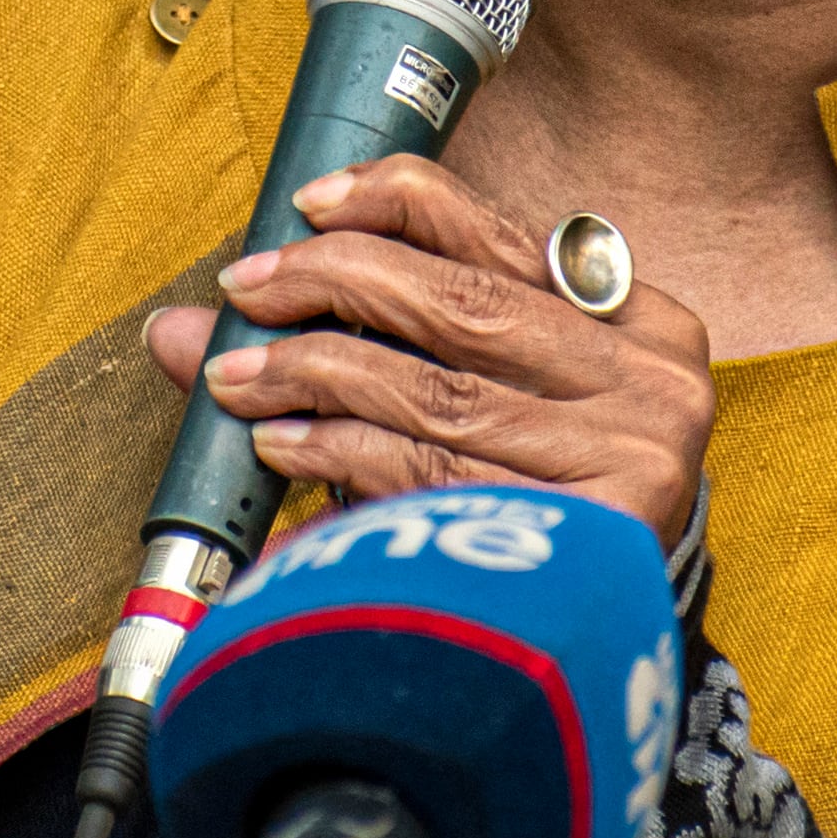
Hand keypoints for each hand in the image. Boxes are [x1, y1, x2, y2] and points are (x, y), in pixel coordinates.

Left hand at [144, 155, 711, 548]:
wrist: (610, 634)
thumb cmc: (540, 492)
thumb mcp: (492, 396)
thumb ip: (372, 334)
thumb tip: (186, 326)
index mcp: (641, 324)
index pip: (501, 236)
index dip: (394, 203)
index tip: (308, 206)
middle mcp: (650, 384)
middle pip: (463, 305)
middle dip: (334, 281)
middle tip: (249, 288)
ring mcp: (631, 462)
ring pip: (437, 393)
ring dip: (318, 372)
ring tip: (240, 377)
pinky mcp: (591, 539)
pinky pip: (433, 479)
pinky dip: (343, 453)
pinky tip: (284, 446)